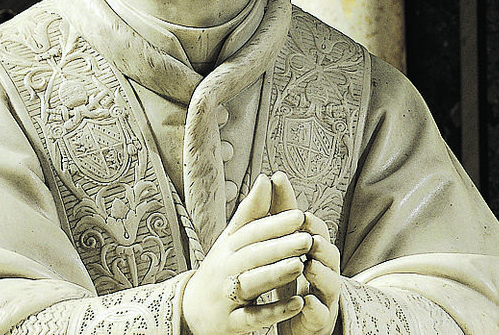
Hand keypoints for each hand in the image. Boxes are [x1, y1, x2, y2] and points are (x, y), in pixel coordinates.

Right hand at [182, 175, 311, 334]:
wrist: (190, 311)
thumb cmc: (220, 269)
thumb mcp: (231, 240)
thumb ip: (251, 212)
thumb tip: (266, 178)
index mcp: (227, 248)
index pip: (251, 233)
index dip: (274, 224)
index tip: (300, 215)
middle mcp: (224, 270)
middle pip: (252, 256)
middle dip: (280, 247)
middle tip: (307, 239)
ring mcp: (226, 298)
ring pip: (251, 284)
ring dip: (275, 275)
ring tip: (301, 265)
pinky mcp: (231, 324)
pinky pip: (253, 318)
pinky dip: (274, 312)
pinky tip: (298, 304)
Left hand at [271, 172, 340, 334]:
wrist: (296, 321)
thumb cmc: (290, 277)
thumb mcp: (282, 245)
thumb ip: (280, 213)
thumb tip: (274, 175)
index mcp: (315, 251)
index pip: (318, 231)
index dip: (311, 223)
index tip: (299, 214)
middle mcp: (325, 270)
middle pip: (330, 254)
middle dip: (321, 245)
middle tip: (309, 238)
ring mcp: (325, 296)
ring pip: (330, 282)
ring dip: (321, 273)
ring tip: (309, 266)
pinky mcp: (320, 319)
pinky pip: (320, 313)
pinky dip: (315, 308)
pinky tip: (306, 303)